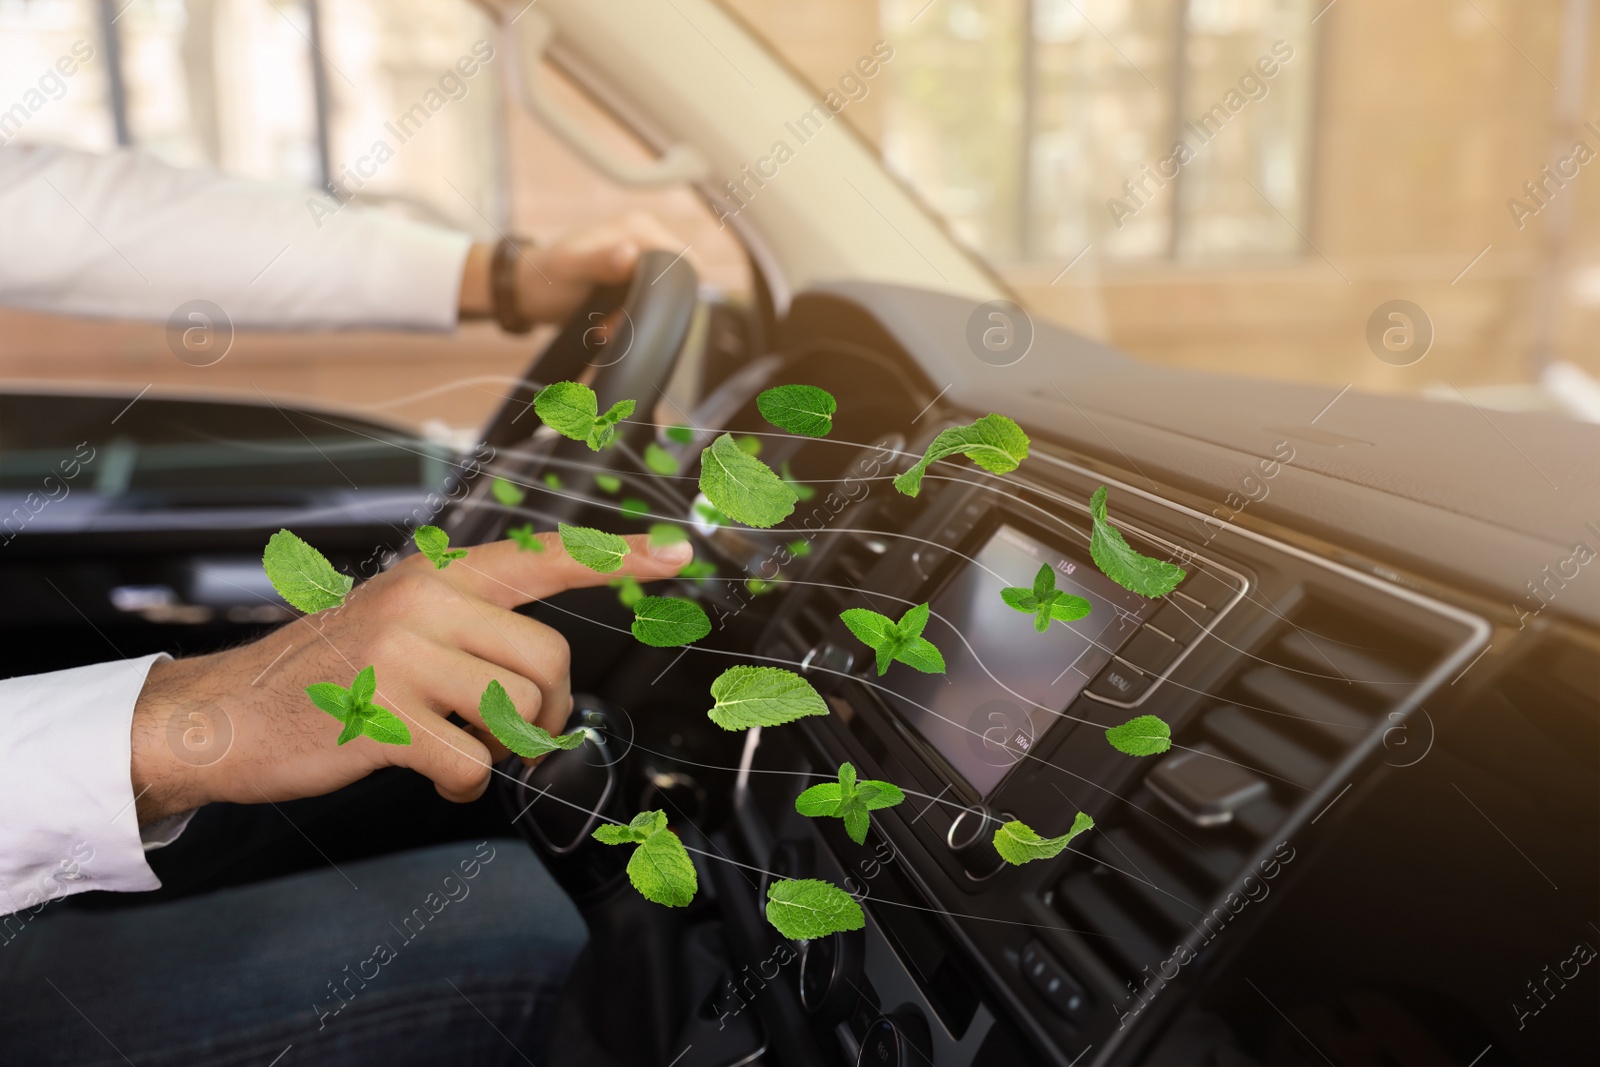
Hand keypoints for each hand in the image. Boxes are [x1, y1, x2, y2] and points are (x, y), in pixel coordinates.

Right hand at [129, 532, 694, 822]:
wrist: (230, 711)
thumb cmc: (330, 670)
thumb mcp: (400, 619)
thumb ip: (472, 624)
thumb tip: (546, 668)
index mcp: (437, 576)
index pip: (541, 556)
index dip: (614, 556)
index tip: (676, 550)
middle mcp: (424, 603)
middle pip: (547, 657)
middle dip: (547, 708)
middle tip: (517, 731)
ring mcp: (401, 657)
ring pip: (516, 710)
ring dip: (504, 749)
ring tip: (462, 751)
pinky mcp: (381, 716)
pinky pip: (470, 762)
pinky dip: (462, 785)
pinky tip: (433, 778)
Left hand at [458, 213, 686, 326]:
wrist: (528, 292)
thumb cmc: (546, 278)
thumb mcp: (571, 269)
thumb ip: (599, 261)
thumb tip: (629, 253)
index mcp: (638, 227)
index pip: (680, 260)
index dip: (666, 291)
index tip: (634, 313)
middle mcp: (646, 237)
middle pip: (675, 280)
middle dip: (650, 309)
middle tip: (615, 325)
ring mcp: (642, 256)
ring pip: (663, 296)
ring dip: (639, 318)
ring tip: (607, 327)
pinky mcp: (636, 275)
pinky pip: (650, 301)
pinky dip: (633, 318)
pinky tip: (609, 324)